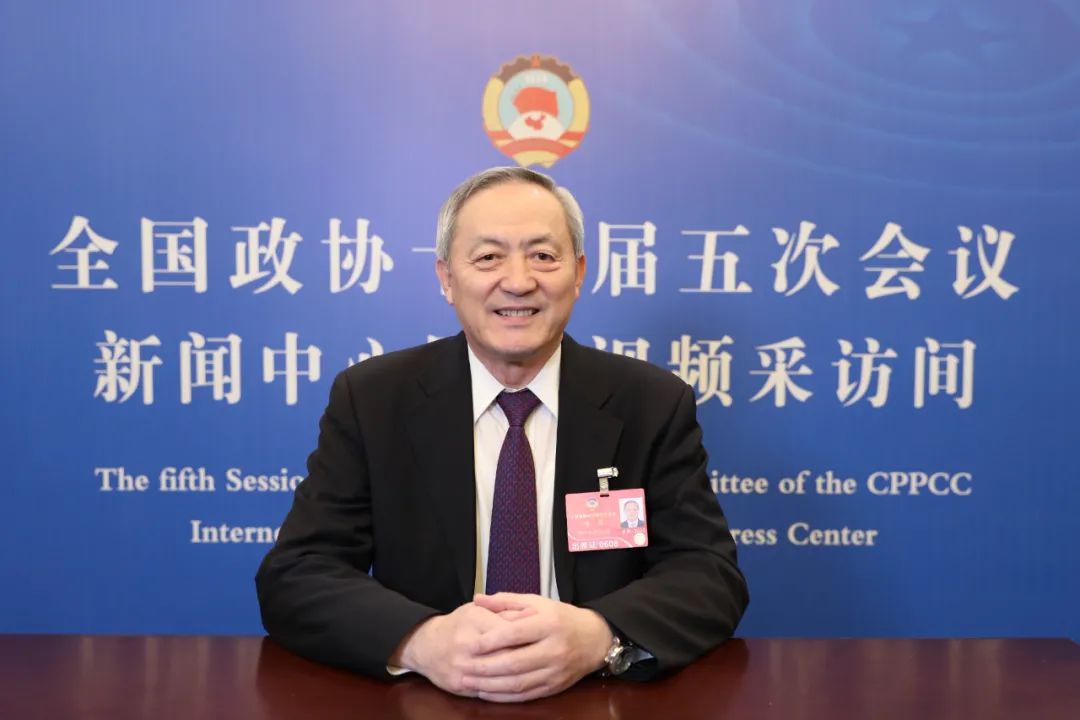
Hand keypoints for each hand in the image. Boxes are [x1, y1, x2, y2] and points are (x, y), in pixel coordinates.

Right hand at [391, 602, 532, 696]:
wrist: (426, 646)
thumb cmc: (458, 624)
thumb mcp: (479, 609)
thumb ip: (504, 609)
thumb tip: (532, 614)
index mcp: (473, 620)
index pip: (508, 630)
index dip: (529, 635)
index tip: (544, 637)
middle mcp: (466, 644)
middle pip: (506, 654)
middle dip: (528, 657)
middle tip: (546, 657)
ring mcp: (462, 667)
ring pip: (498, 676)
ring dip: (521, 676)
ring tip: (538, 672)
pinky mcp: (460, 685)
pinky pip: (488, 691)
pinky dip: (506, 691)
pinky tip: (520, 686)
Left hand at [462, 593, 612, 702]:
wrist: (594, 640)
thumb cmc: (561, 617)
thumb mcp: (537, 602)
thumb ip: (506, 601)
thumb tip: (477, 598)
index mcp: (549, 624)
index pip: (516, 634)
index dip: (491, 640)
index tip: (471, 644)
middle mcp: (554, 649)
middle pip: (515, 662)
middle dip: (485, 667)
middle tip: (463, 667)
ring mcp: (555, 671)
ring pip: (518, 683)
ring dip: (490, 685)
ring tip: (468, 681)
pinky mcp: (555, 687)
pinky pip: (526, 696)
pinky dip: (503, 697)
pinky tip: (486, 692)